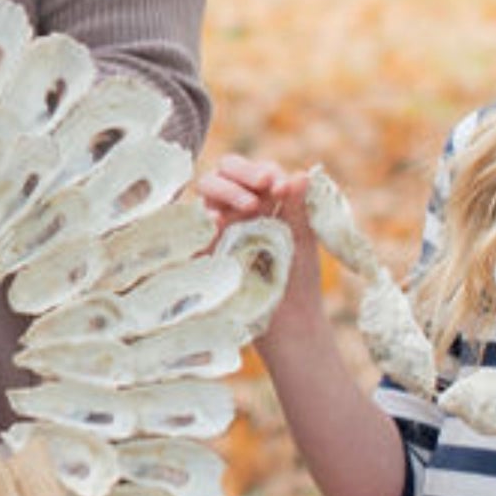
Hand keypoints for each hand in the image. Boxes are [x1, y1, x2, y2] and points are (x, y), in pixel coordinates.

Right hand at [199, 155, 323, 345]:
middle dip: (242, 172)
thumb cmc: (299, 280)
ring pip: (206, 190)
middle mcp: (236, 208)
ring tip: (249, 206)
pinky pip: (193, 224)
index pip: (254, 172)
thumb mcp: (303, 239)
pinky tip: (218, 222)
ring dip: (226, 190)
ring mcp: (218, 226)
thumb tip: (301, 174)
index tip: (281, 186)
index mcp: (263, 200)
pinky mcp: (203, 248)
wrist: (289, 323)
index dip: (264, 172)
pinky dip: (203, 217)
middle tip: (264, 187)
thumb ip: (299, 207)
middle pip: (225, 172)